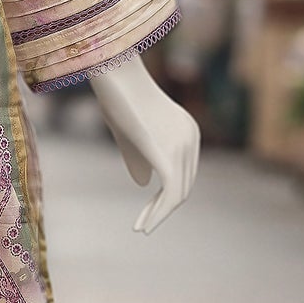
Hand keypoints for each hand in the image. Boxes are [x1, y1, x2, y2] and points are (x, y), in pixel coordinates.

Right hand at [88, 53, 199, 233]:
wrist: (112, 73)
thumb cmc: (116, 98)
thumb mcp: (130, 133)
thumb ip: (140, 159)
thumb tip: (146, 185)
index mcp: (187, 133)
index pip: (183, 175)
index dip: (165, 198)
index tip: (144, 213)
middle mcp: (190, 140)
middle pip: (183, 187)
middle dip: (162, 210)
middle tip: (141, 227)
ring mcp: (181, 146)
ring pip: (178, 194)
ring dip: (159, 215)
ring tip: (142, 229)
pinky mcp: (167, 153)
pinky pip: (170, 192)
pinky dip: (158, 213)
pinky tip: (144, 226)